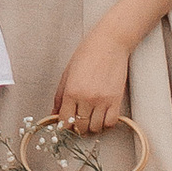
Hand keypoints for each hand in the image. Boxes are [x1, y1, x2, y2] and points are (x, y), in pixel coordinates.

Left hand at [49, 17, 132, 135]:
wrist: (110, 42)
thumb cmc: (88, 53)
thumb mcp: (67, 73)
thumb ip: (60, 95)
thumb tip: (54, 112)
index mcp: (72, 91)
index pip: (64, 120)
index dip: (63, 125)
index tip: (64, 124)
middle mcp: (87, 98)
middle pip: (80, 127)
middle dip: (77, 127)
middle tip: (77, 121)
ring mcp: (103, 100)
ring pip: (96, 128)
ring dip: (91, 126)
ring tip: (90, 117)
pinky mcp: (116, 100)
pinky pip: (111, 122)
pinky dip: (106, 123)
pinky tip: (102, 115)